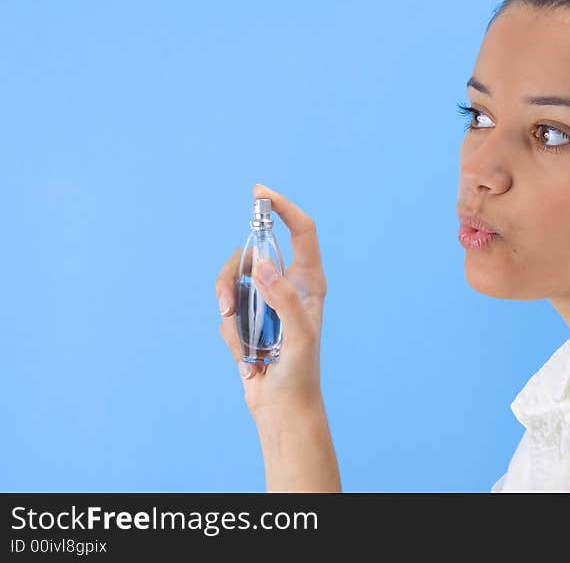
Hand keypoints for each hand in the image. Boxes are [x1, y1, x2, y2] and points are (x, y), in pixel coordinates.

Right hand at [216, 183, 328, 415]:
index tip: (259, 194)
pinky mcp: (248, 317)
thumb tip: (263, 267)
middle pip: (253, 252)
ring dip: (228, 306)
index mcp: (310, 281)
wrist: (282, 408)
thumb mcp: (300, 337)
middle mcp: (289, 284)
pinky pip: (227, 308)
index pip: (301, 231)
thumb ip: (285, 300)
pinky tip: (245, 355)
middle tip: (226, 302)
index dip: (283, 208)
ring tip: (238, 340)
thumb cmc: (300, 373)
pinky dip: (229, 331)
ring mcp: (266, 300)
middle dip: (233, 274)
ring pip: (234, 280)